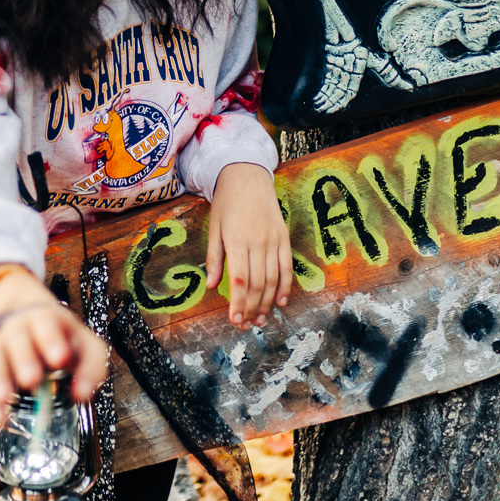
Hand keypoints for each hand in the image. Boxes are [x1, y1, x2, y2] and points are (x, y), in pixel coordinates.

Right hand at [0, 268, 109, 426]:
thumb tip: (81, 395)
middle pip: (18, 340)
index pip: (47, 325)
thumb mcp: (85, 345)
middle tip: (32, 379)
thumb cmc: (60, 337)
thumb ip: (91, 368)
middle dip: (24, 359)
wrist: (25, 316)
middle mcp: (18, 328)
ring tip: (4, 400)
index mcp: (45, 320)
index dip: (52, 340)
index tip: (60, 358)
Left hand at [206, 163, 292, 327]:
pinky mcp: (284, 238)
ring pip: (273, 279)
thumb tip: (213, 286)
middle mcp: (258, 242)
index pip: (240, 280)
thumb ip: (215, 258)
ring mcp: (273, 240)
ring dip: (268, 302)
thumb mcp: (214, 228)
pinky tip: (281, 302)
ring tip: (260, 319)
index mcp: (237, 240)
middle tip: (246, 324)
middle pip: (258, 284)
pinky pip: (287, 267)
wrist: (248, 176)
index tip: (235, 320)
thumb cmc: (227, 203)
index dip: (239, 303)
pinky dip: (285, 286)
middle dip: (252, 308)